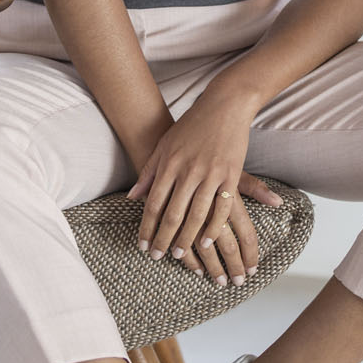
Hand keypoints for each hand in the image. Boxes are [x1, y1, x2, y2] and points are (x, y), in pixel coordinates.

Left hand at [126, 89, 282, 286]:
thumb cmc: (190, 126)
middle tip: (158, 256)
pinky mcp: (231, 174)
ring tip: (179, 254)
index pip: (153, 203)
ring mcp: (210, 173)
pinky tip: (206, 241)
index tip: (142, 245)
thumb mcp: (164, 146)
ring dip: (187, 238)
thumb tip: (132, 198)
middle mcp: (187, 171)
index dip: (147, 227)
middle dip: (163, 238)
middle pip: (172, 213)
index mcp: (169, 164)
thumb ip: (149, 173)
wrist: (223, 105)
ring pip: (196, 214)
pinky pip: (222, 207)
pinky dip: (213, 227)